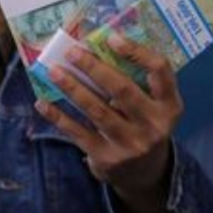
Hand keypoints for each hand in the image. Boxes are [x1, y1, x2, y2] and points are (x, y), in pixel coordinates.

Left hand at [34, 35, 183, 212]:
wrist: (144, 174)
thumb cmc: (143, 124)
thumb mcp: (152, 106)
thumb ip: (135, 81)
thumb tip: (94, 48)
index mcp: (169, 105)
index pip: (160, 71)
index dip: (137, 52)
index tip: (112, 38)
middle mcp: (154, 125)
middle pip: (122, 90)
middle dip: (94, 68)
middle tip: (71, 52)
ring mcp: (131, 144)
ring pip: (97, 111)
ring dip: (72, 88)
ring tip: (53, 71)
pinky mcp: (108, 158)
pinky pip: (78, 133)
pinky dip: (58, 116)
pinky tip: (42, 103)